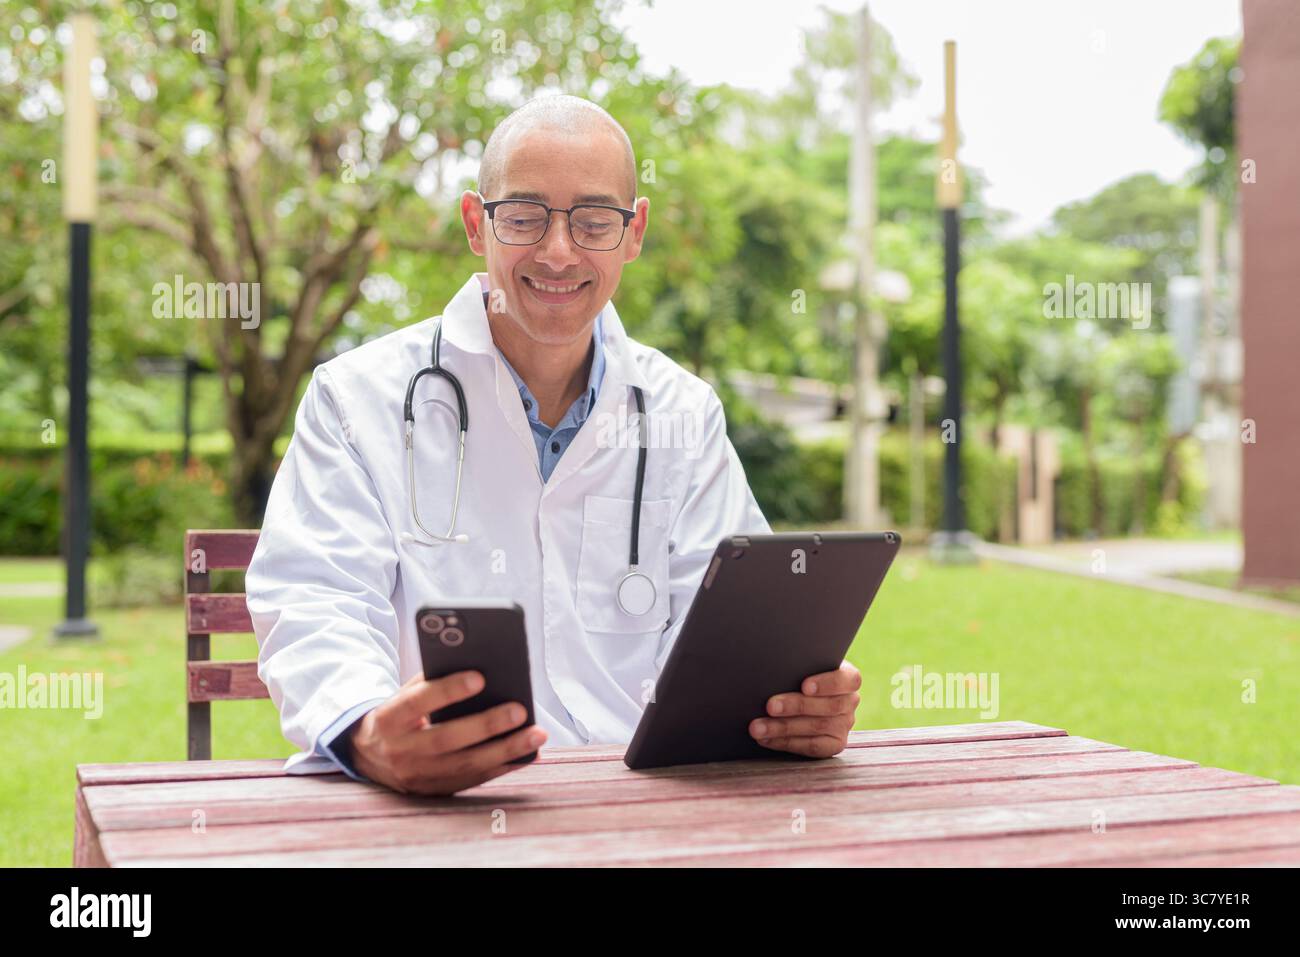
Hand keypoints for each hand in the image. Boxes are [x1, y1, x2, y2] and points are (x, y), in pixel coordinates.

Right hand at [348, 671, 546, 794]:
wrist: (370, 756)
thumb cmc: (400, 714)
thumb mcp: (403, 695)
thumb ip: (431, 681)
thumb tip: (478, 665)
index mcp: (390, 719)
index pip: (418, 702)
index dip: (447, 690)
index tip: (480, 677)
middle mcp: (401, 751)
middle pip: (447, 739)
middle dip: (487, 725)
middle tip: (520, 710)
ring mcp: (419, 776)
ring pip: (466, 765)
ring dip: (506, 750)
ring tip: (537, 734)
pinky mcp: (436, 791)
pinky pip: (475, 780)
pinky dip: (505, 767)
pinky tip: (529, 754)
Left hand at [749, 661, 860, 757]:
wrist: (799, 699)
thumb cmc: (797, 675)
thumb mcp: (802, 667)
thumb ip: (797, 667)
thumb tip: (775, 670)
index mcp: (848, 678)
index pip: (848, 680)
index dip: (827, 684)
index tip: (804, 686)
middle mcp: (850, 701)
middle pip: (829, 706)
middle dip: (796, 706)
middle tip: (769, 706)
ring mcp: (844, 724)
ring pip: (817, 727)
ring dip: (783, 728)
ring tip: (758, 727)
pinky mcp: (834, 744)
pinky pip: (812, 746)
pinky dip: (786, 742)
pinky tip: (766, 739)